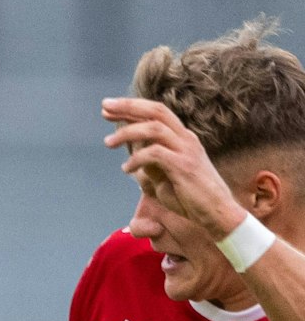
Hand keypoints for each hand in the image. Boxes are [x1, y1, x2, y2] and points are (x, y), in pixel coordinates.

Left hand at [101, 97, 243, 238]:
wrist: (215, 213)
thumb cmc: (189, 198)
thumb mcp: (164, 177)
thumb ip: (150, 162)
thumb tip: (133, 152)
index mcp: (181, 138)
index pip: (156, 114)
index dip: (132, 108)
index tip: (109, 109)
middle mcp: (185, 138)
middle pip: (156, 111)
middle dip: (129, 107)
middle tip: (104, 107)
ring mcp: (186, 150)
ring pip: (154, 129)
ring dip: (128, 133)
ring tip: (108, 143)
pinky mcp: (184, 166)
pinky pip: (155, 154)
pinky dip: (137, 159)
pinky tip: (126, 170)